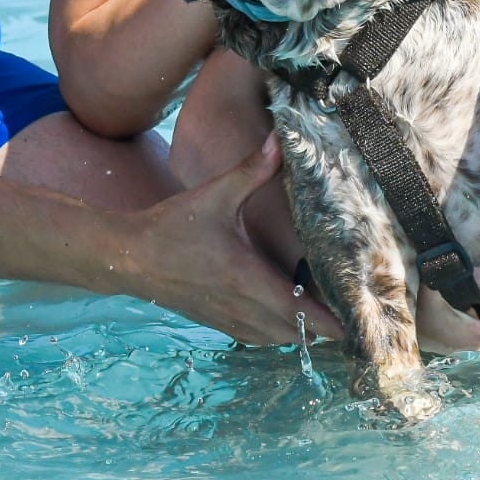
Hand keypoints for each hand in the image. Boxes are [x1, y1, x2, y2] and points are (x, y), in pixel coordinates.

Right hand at [117, 135, 342, 343]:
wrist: (127, 256)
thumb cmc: (172, 225)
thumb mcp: (215, 194)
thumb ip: (252, 170)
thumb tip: (280, 139)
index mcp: (244, 277)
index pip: (295, 310)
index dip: (326, 322)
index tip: (351, 326)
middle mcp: (238, 304)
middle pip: (290, 332)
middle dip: (319, 329)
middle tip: (347, 317)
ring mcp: (224, 318)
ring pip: (272, 339)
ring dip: (297, 333)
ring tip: (321, 320)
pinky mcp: (213, 320)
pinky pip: (252, 337)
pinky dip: (273, 335)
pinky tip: (282, 322)